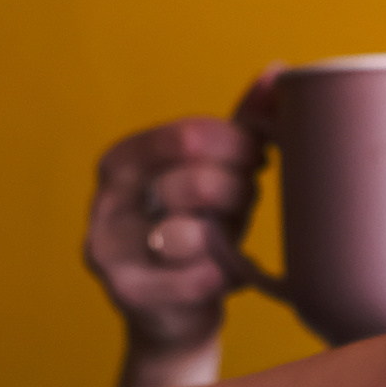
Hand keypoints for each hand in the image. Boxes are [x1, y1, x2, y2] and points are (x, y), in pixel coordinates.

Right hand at [85, 73, 277, 386]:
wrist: (176, 315)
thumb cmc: (202, 231)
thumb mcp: (219, 173)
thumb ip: (243, 124)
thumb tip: (279, 71)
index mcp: (121, 159)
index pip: (190, 134)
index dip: (240, 147)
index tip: (256, 158)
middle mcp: (106, 200)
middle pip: (197, 180)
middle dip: (237, 193)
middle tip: (241, 203)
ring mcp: (110, 248)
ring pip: (197, 231)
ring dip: (229, 236)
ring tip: (226, 239)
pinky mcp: (128, 292)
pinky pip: (201, 276)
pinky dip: (226, 275)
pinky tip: (224, 274)